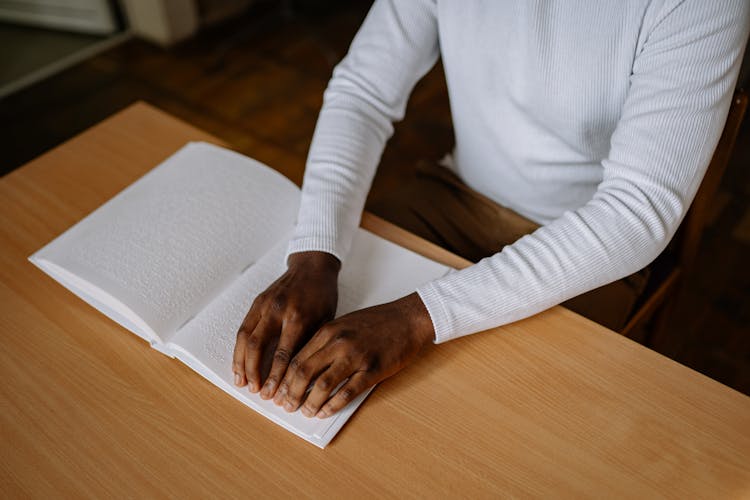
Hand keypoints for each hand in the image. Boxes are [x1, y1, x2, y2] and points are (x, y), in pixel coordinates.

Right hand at [232, 251, 339, 397]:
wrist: (313, 266)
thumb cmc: (323, 295)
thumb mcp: (326, 321)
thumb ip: (310, 345)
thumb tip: (300, 376)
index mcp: (298, 317)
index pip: (283, 354)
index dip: (276, 377)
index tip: (275, 395)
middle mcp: (277, 311)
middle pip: (258, 347)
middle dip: (254, 372)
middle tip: (256, 392)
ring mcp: (264, 305)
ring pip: (244, 338)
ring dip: (241, 363)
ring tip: (242, 382)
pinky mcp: (257, 302)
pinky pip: (243, 328)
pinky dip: (239, 348)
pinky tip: (240, 362)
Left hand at [272, 292, 434, 417]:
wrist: (408, 318)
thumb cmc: (378, 321)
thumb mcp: (344, 324)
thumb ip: (325, 342)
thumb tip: (307, 367)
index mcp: (328, 331)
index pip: (297, 358)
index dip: (285, 378)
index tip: (279, 391)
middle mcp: (338, 343)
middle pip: (304, 372)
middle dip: (291, 393)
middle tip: (287, 406)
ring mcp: (356, 356)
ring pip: (323, 384)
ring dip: (310, 402)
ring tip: (306, 412)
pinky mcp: (373, 369)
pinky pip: (348, 392)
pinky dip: (333, 405)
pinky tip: (326, 412)